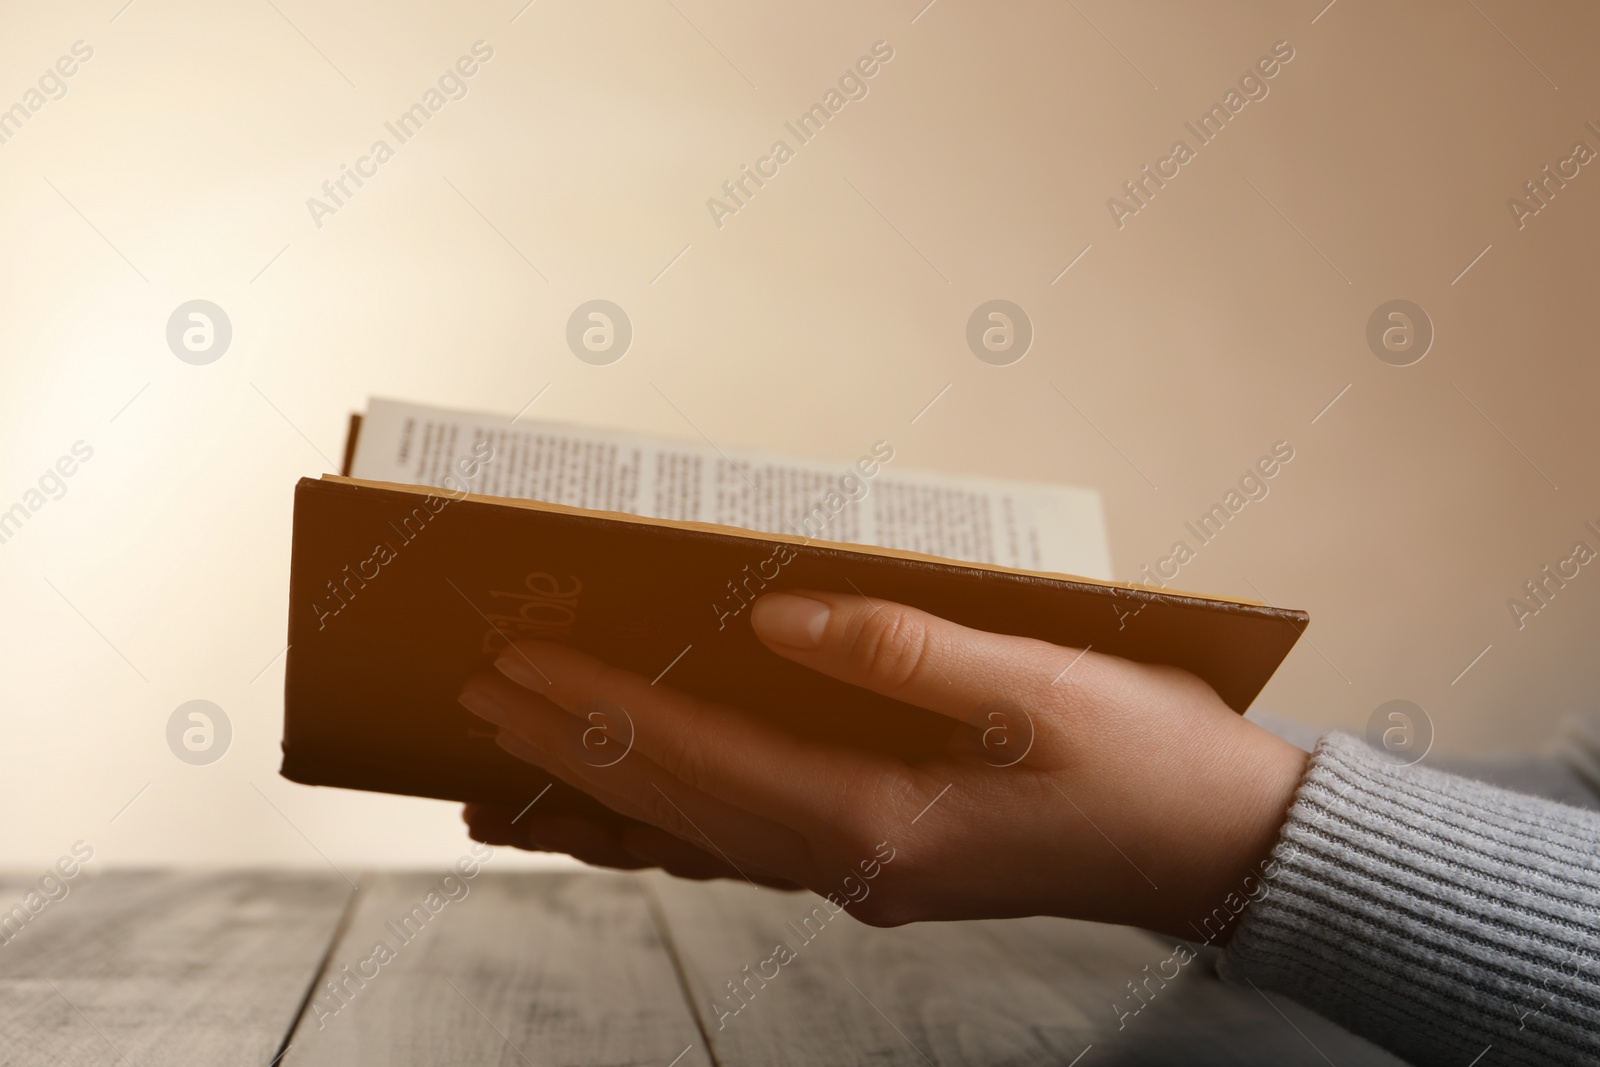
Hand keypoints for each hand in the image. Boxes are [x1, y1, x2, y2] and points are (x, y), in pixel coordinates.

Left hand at [457, 590, 1307, 936]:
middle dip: (570, 750)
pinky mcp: (883, 866)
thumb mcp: (1039, 686)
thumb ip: (899, 651)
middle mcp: (852, 866)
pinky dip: (667, 829)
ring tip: (502, 787)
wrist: (1218, 849)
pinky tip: (634, 818)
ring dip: (598, 805)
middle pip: (676, 807)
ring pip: (694, 842)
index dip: (602, 709)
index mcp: (881, 821)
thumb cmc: (1145, 760)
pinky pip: (741, 850)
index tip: (514, 665)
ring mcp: (864, 878)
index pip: (702, 760)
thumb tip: (772, 624)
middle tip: (474, 700)